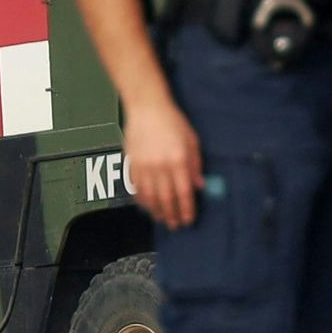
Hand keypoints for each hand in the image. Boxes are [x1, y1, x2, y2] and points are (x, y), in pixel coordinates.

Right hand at [122, 97, 204, 229]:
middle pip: (166, 198)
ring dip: (156, 210)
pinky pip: (137, 187)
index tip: (188, 219)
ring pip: (150, 196)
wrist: (146, 107)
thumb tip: (199, 185)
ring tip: (161, 218)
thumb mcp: (192, 140)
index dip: (186, 209)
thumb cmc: (172, 121)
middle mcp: (160, 166)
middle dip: (171, 214)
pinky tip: (147, 206)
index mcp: (178, 160)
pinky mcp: (132, 163)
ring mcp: (144, 166)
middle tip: (175, 225)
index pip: (184, 192)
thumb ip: (196, 164)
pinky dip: (142, 200)